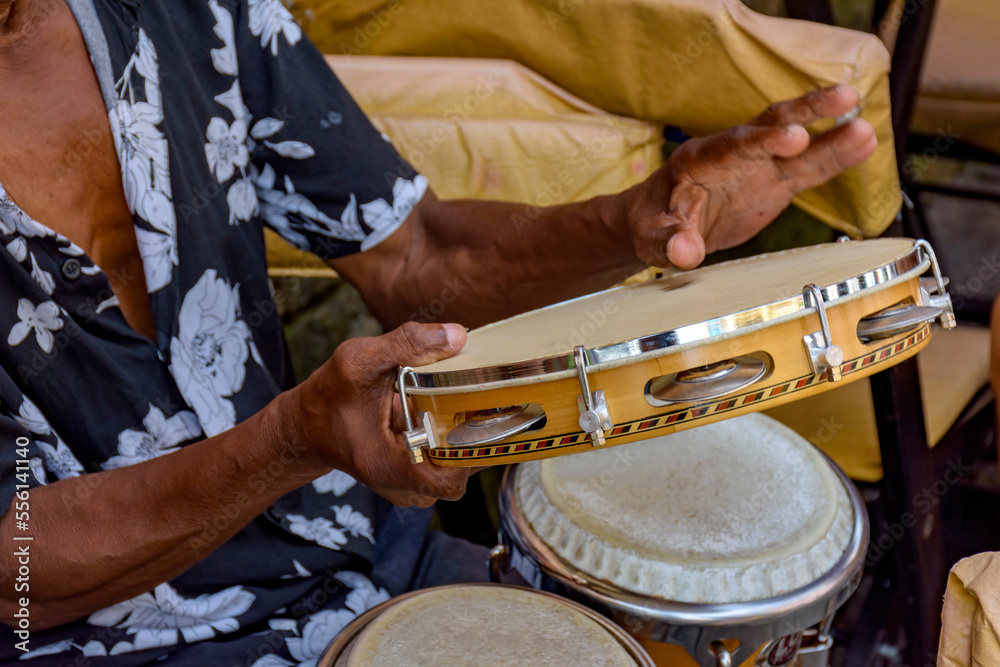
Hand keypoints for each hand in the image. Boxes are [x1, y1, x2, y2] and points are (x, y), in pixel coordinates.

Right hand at [287, 321, 478, 506]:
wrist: (309, 425)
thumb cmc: (328, 396)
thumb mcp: (358, 361)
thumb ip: (406, 344)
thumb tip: (458, 336)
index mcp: (388, 467)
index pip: (452, 476)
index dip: (471, 443)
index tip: (470, 407)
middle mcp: (404, 488)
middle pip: (462, 468)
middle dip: (467, 430)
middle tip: (460, 396)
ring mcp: (411, 489)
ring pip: (458, 465)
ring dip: (458, 432)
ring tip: (444, 403)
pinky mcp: (415, 479)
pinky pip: (447, 462)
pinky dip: (448, 436)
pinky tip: (435, 412)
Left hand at [626, 84, 877, 268]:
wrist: (659, 223)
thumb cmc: (651, 224)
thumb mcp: (650, 237)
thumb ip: (668, 241)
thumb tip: (684, 253)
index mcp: (701, 161)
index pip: (735, 146)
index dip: (765, 141)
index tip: (796, 137)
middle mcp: (734, 154)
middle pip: (771, 126)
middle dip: (807, 112)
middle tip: (844, 99)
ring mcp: (757, 166)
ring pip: (798, 144)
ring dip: (831, 135)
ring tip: (867, 126)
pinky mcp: (773, 183)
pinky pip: (807, 168)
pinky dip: (834, 158)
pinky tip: (865, 144)